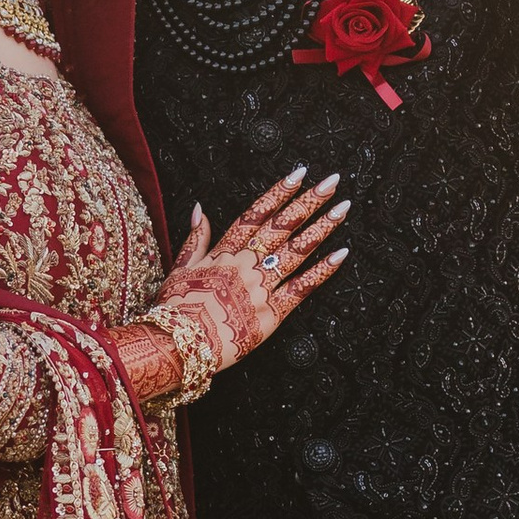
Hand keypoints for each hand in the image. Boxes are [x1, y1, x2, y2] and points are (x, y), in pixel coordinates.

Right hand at [155, 170, 347, 376]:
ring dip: (321, 229)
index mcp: (225, 251)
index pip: (257, 214)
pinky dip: (322, 271)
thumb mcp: (180, 268)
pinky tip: (341, 254)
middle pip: (282, 226)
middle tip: (332, 181)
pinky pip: (302, 288)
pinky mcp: (272, 313)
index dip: (279, 193)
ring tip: (342, 209)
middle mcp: (246, 264)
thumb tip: (200, 209)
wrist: (179, 344)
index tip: (299, 174)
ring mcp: (261, 287)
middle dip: (308, 202)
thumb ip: (196, 238)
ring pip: (296, 252)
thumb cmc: (175, 309)